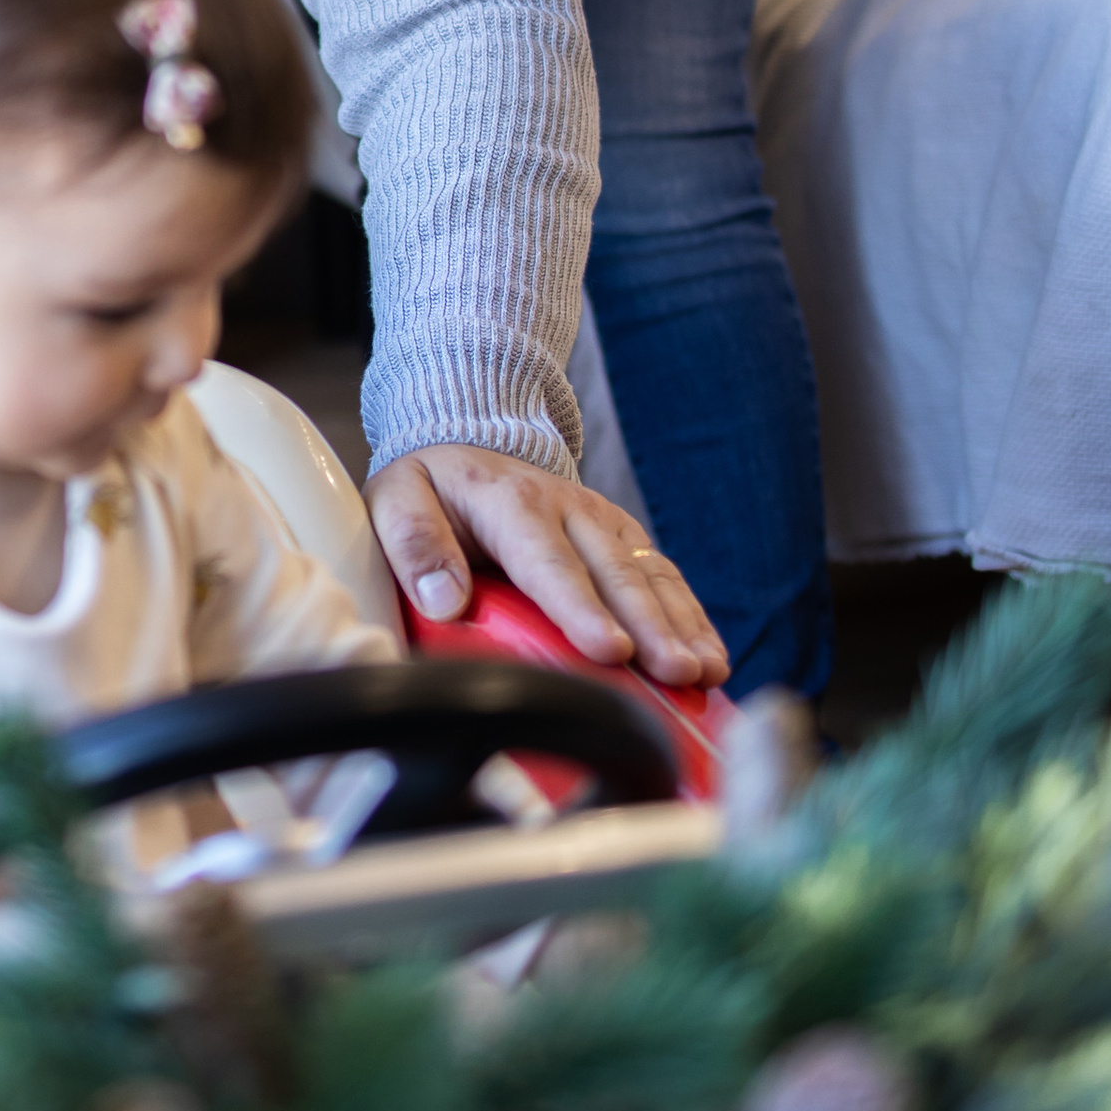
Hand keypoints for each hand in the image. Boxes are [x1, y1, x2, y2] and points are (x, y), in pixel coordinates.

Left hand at [366, 446, 729, 690]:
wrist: (467, 437)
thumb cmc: (432, 484)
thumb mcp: (398, 498)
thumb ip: (414, 545)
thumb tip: (443, 602)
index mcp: (513, 504)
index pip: (552, 565)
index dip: (583, 610)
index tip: (611, 651)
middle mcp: (571, 510)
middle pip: (617, 574)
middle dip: (653, 627)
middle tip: (678, 673)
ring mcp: (603, 523)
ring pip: (651, 576)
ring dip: (683, 626)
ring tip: (707, 673)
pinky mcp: (621, 539)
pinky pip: (663, 578)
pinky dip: (692, 618)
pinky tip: (712, 659)